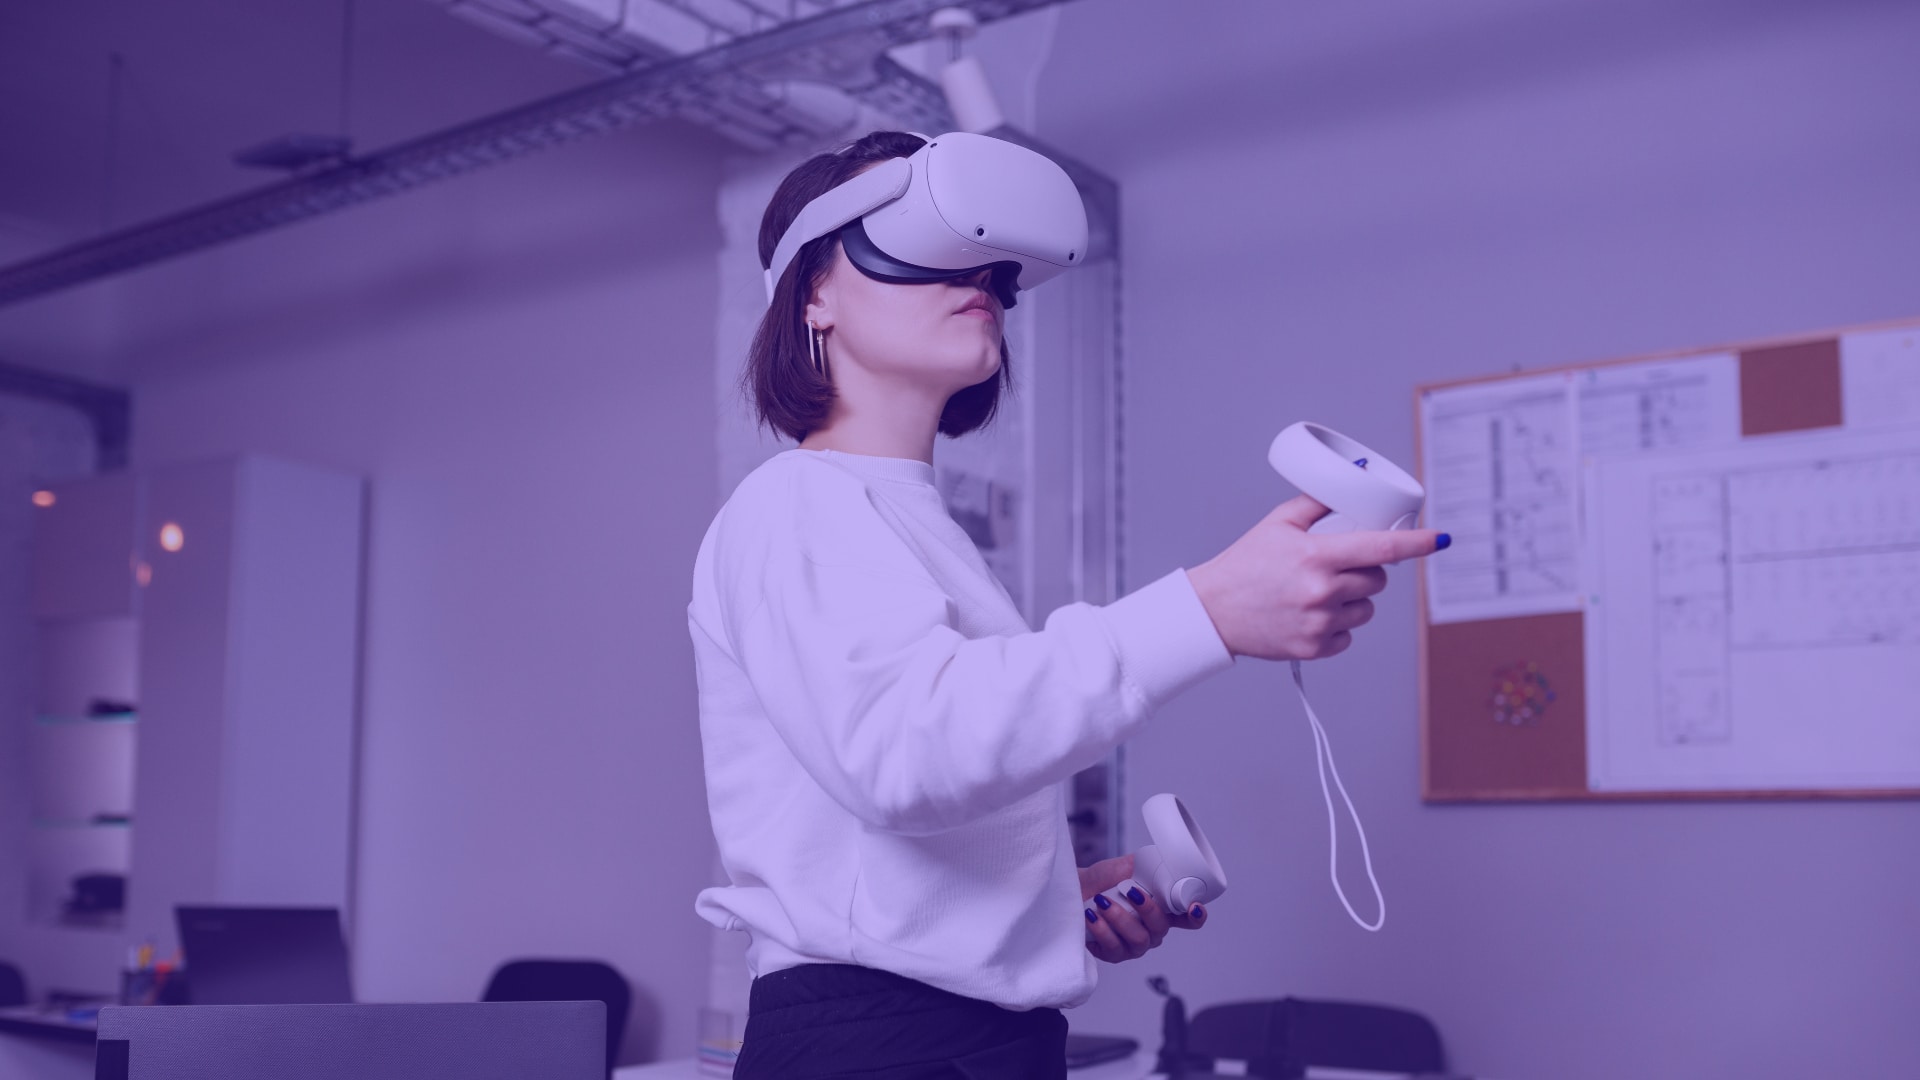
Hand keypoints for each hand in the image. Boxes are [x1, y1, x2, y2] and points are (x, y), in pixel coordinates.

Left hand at [1079, 855, 1206, 963]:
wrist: (1075, 888)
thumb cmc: (1101, 880)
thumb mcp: (1125, 866)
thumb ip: (1147, 865)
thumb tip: (1164, 858)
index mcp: (1161, 910)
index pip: (1187, 918)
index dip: (1195, 915)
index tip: (1194, 907)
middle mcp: (1150, 931)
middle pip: (1161, 928)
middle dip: (1147, 910)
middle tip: (1131, 892)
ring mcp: (1132, 945)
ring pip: (1138, 940)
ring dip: (1120, 918)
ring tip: (1101, 901)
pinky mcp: (1112, 954)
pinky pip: (1113, 948)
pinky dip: (1102, 930)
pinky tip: (1092, 916)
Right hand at [1185, 495, 1444, 660]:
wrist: (1214, 611)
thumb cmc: (1243, 566)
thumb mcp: (1277, 524)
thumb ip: (1316, 505)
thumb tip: (1349, 490)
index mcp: (1316, 557)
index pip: (1381, 549)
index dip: (1416, 543)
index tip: (1439, 539)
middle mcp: (1321, 591)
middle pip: (1377, 580)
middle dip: (1367, 571)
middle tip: (1339, 566)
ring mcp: (1319, 623)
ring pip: (1367, 609)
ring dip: (1354, 600)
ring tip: (1319, 593)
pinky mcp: (1315, 648)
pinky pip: (1348, 635)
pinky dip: (1336, 626)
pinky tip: (1310, 615)